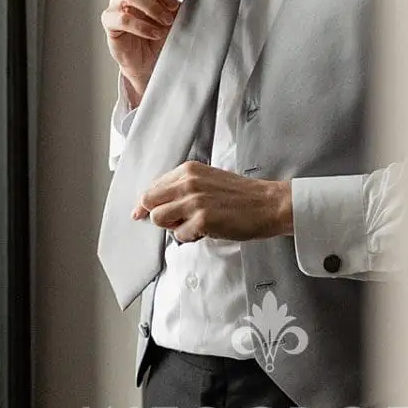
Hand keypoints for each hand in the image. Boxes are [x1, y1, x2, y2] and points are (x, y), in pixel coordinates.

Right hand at [101, 0, 185, 102]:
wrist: (150, 63)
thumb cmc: (162, 35)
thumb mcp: (177, 14)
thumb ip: (181, 0)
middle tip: (173, 5)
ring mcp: (118, 3)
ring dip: (153, 7)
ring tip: (166, 22)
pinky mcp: (110, 22)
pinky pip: (122, 18)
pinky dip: (142, 26)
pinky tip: (154, 33)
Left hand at [135, 161, 292, 242]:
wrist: (268, 204)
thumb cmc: (240, 195)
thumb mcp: (208, 180)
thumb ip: (182, 187)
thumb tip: (153, 204)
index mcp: (188, 170)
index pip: (153, 187)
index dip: (146, 203)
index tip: (140, 213)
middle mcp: (188, 182)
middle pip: (150, 203)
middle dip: (159, 215)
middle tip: (177, 220)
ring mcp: (194, 201)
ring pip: (159, 220)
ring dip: (173, 227)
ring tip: (194, 224)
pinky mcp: (202, 220)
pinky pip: (179, 236)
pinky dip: (190, 237)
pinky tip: (207, 230)